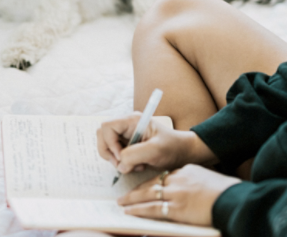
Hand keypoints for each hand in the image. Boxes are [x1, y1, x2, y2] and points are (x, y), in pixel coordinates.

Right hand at [96, 114, 215, 173]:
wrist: (183, 153)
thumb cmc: (173, 147)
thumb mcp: (155, 150)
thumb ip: (134, 155)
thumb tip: (119, 164)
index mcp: (132, 120)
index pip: (107, 127)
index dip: (110, 143)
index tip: (122, 157)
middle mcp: (126, 126)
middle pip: (102, 136)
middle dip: (109, 152)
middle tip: (123, 164)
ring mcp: (126, 136)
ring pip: (107, 146)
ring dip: (116, 159)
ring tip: (134, 165)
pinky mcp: (128, 146)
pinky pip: (115, 154)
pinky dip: (122, 163)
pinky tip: (137, 165)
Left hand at [118, 164, 239, 226]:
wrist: (232, 200)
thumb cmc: (226, 192)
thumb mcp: (208, 179)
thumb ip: (195, 182)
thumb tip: (189, 191)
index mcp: (186, 171)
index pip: (164, 176)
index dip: (152, 182)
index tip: (144, 186)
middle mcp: (178, 180)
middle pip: (152, 183)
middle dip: (137, 190)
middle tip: (124, 194)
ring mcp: (176, 194)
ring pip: (148, 195)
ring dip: (132, 199)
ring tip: (121, 203)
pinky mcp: (177, 208)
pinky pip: (152, 208)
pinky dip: (139, 210)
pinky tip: (129, 212)